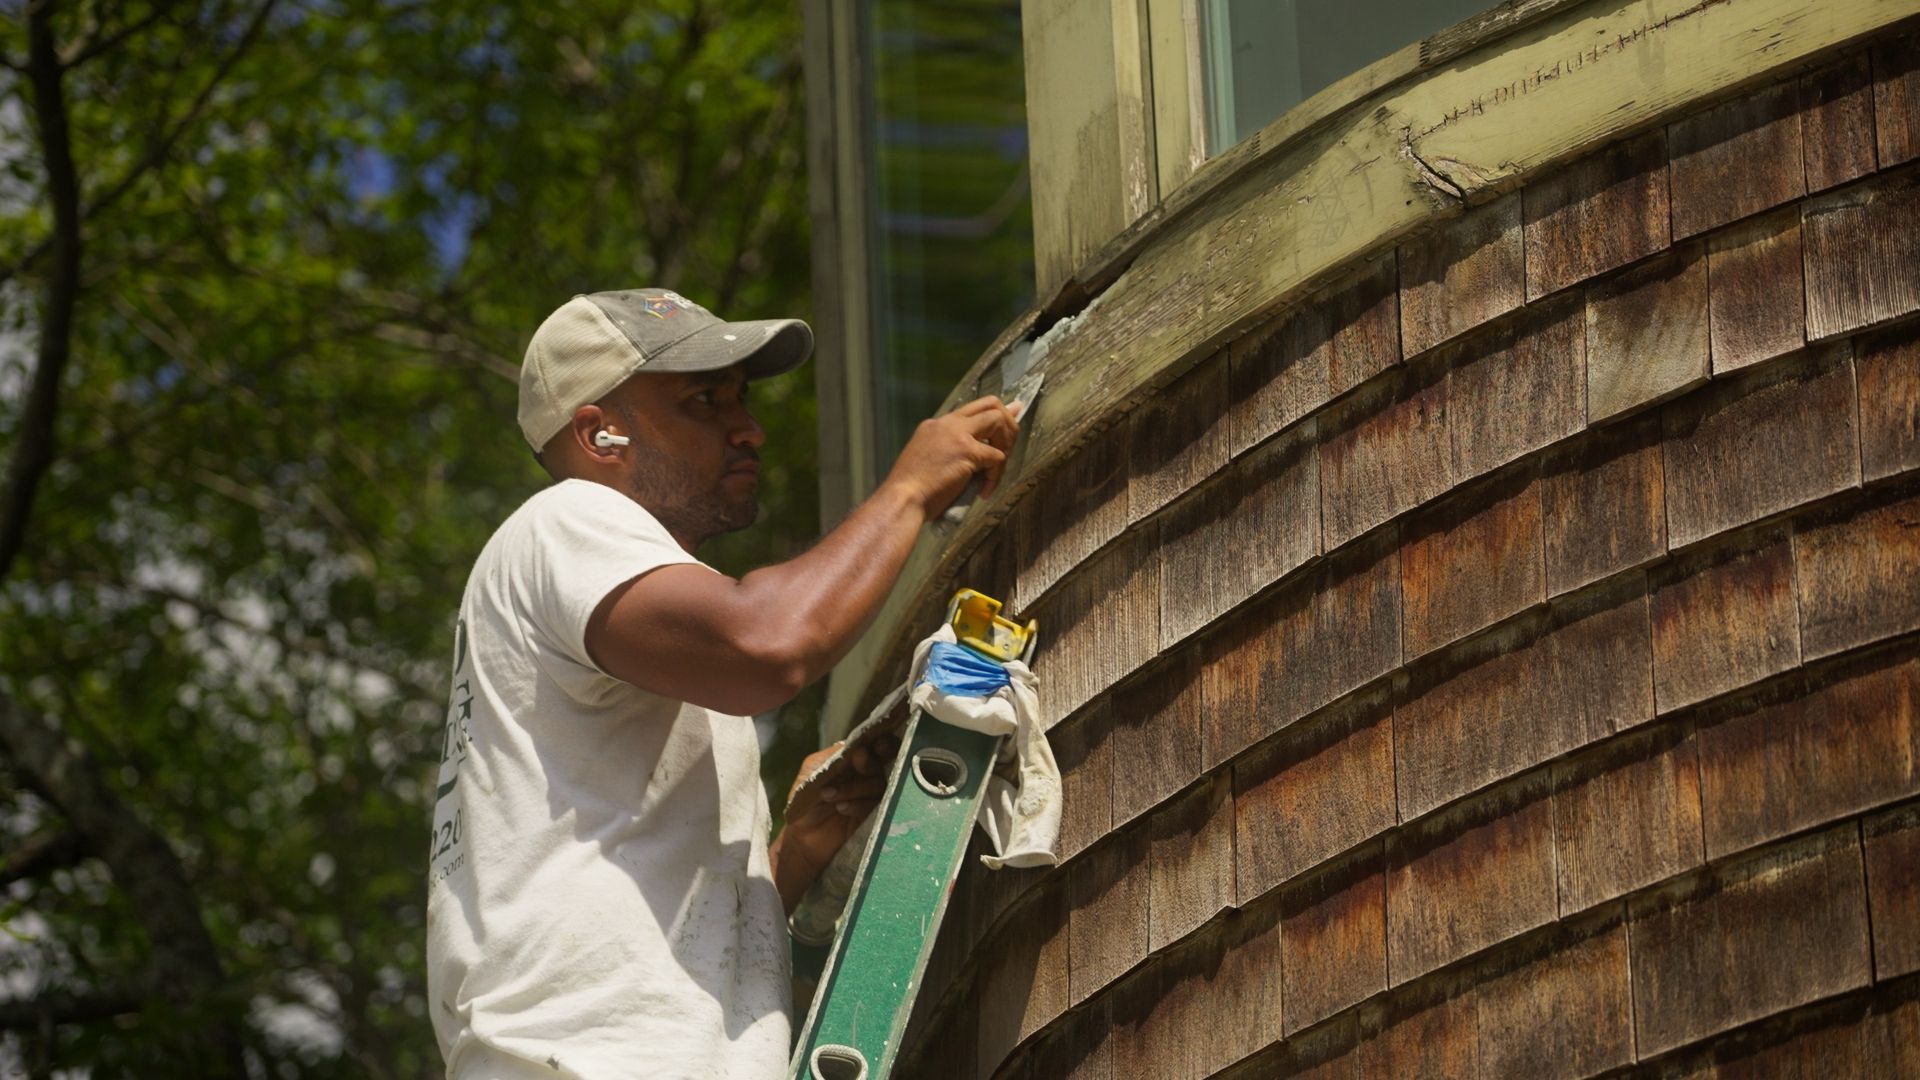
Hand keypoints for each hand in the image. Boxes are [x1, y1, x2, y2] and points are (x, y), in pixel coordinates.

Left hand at [773, 736, 897, 902]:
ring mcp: (871, 795)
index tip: (877, 744)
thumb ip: (835, 754)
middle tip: (859, 760)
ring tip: (830, 794)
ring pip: (878, 784)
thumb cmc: (805, 797)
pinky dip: (858, 804)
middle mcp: (867, 774)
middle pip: (883, 763)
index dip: (882, 742)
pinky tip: (841, 807)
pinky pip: (874, 806)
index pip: (877, 745)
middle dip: (870, 762)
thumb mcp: (813, 768)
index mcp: (855, 759)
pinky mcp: (873, 816)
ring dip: (856, 786)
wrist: (801, 834)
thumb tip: (858, 746)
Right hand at [879, 396, 1020, 517]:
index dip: (994, 417)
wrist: (902, 500)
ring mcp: (957, 435)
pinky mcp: (967, 451)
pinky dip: (996, 476)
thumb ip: (950, 452)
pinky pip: (997, 457)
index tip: (1007, 431)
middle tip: (1008, 449)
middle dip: (1008, 423)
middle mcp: (947, 424)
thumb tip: (976, 451)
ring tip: (996, 470)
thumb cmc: (912, 491)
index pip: (972, 409)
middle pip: (990, 404)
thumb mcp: (928, 461)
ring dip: (1006, 444)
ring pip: (998, 421)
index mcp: (935, 425)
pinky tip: (984, 491)